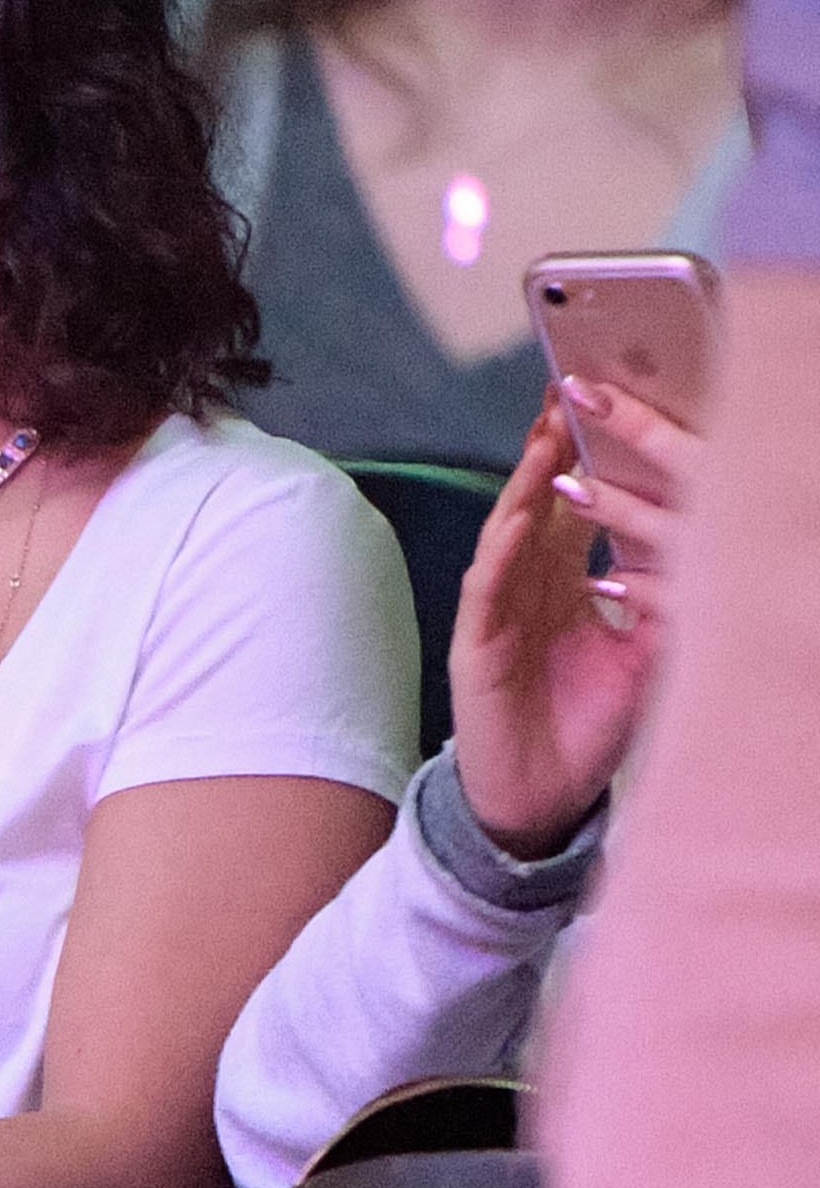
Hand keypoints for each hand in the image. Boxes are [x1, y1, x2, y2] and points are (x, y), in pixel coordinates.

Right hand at [447, 390, 690, 853]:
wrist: (541, 798)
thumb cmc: (587, 728)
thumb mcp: (645, 658)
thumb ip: (663, 604)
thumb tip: (710, 554)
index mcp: (568, 584)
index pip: (580, 506)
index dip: (594, 458)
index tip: (613, 406)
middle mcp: (531, 585)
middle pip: (542, 500)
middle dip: (554, 446)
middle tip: (570, 388)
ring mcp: (500, 609)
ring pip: (512, 530)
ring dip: (528, 482)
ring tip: (545, 435)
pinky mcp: (478, 641)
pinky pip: (489, 585)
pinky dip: (503, 549)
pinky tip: (519, 517)